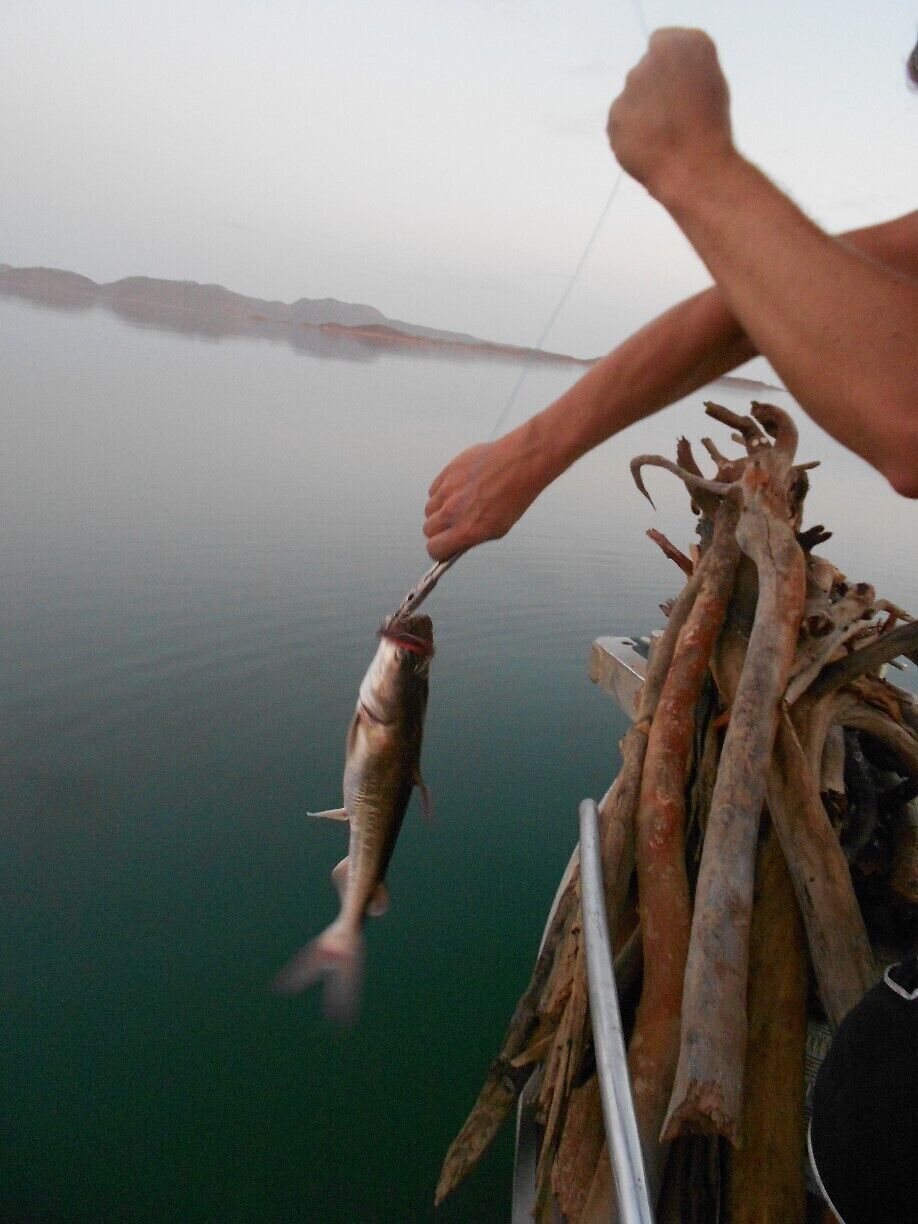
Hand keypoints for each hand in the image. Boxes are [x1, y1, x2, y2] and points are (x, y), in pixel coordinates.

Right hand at [423, 425, 550, 559]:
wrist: (519, 463)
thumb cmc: (514, 494)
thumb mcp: (498, 528)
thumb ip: (472, 537)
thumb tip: (457, 542)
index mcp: (466, 530)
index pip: (434, 548)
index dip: (439, 549)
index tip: (443, 546)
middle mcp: (453, 511)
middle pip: (428, 529)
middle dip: (438, 530)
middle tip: (451, 525)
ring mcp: (447, 491)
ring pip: (429, 508)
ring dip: (439, 510)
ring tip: (458, 504)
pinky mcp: (446, 473)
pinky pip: (434, 490)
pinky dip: (442, 492)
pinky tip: (459, 489)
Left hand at [607, 28, 732, 199]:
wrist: (693, 167)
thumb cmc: (711, 127)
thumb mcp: (711, 84)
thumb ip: (686, 68)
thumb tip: (666, 74)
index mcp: (684, 43)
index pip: (662, 43)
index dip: (672, 68)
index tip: (682, 88)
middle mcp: (653, 58)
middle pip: (645, 72)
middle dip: (654, 91)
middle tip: (674, 118)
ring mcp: (630, 87)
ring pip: (632, 98)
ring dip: (642, 113)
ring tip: (664, 137)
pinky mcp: (615, 115)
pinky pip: (620, 122)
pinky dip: (630, 134)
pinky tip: (650, 147)